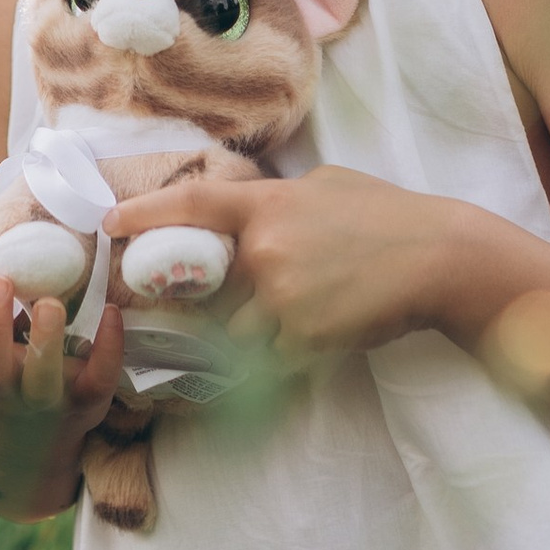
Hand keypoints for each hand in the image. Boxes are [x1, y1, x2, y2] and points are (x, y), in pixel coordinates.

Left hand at [109, 164, 450, 357]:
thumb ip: (281, 199)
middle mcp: (265, 249)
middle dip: (189, 304)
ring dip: (237, 341)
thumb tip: (252, 210)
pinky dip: (274, 363)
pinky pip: (269, 360)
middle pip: (205, 289)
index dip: (145, 212)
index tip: (110, 223)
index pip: (194, 203)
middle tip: (169, 311)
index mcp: (269, 203)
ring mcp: (283, 297)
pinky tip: (292, 357)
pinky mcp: (305, 339)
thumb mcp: (328, 186)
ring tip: (241, 347)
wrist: (440, 256)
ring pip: (232, 332)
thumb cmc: (389, 215)